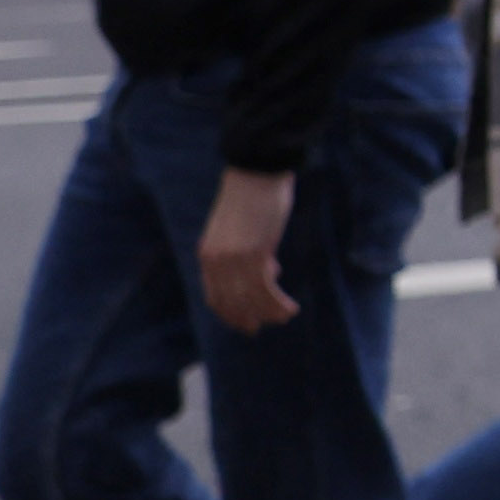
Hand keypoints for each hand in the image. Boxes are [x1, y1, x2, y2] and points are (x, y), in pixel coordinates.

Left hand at [200, 166, 302, 330]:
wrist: (257, 171)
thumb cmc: (254, 196)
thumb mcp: (245, 231)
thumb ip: (250, 254)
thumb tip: (269, 273)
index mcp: (208, 255)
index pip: (215, 296)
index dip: (230, 314)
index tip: (245, 323)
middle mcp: (216, 261)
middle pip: (231, 302)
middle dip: (247, 318)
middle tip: (262, 328)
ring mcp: (234, 259)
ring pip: (250, 299)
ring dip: (269, 313)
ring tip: (286, 316)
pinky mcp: (254, 254)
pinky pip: (266, 290)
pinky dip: (278, 303)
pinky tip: (291, 307)